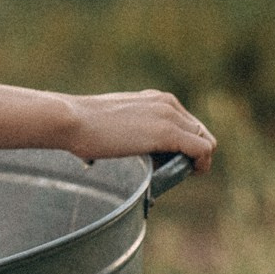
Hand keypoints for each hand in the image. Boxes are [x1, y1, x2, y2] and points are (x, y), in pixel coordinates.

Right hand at [64, 91, 215, 171]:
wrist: (69, 120)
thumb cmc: (77, 125)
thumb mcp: (108, 121)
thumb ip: (119, 129)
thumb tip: (100, 154)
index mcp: (155, 99)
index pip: (186, 122)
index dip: (184, 143)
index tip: (172, 159)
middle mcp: (167, 104)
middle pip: (199, 132)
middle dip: (193, 152)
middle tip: (176, 170)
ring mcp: (169, 117)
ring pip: (205, 141)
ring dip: (199, 160)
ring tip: (184, 174)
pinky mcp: (167, 133)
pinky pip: (202, 150)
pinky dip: (201, 164)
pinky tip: (192, 174)